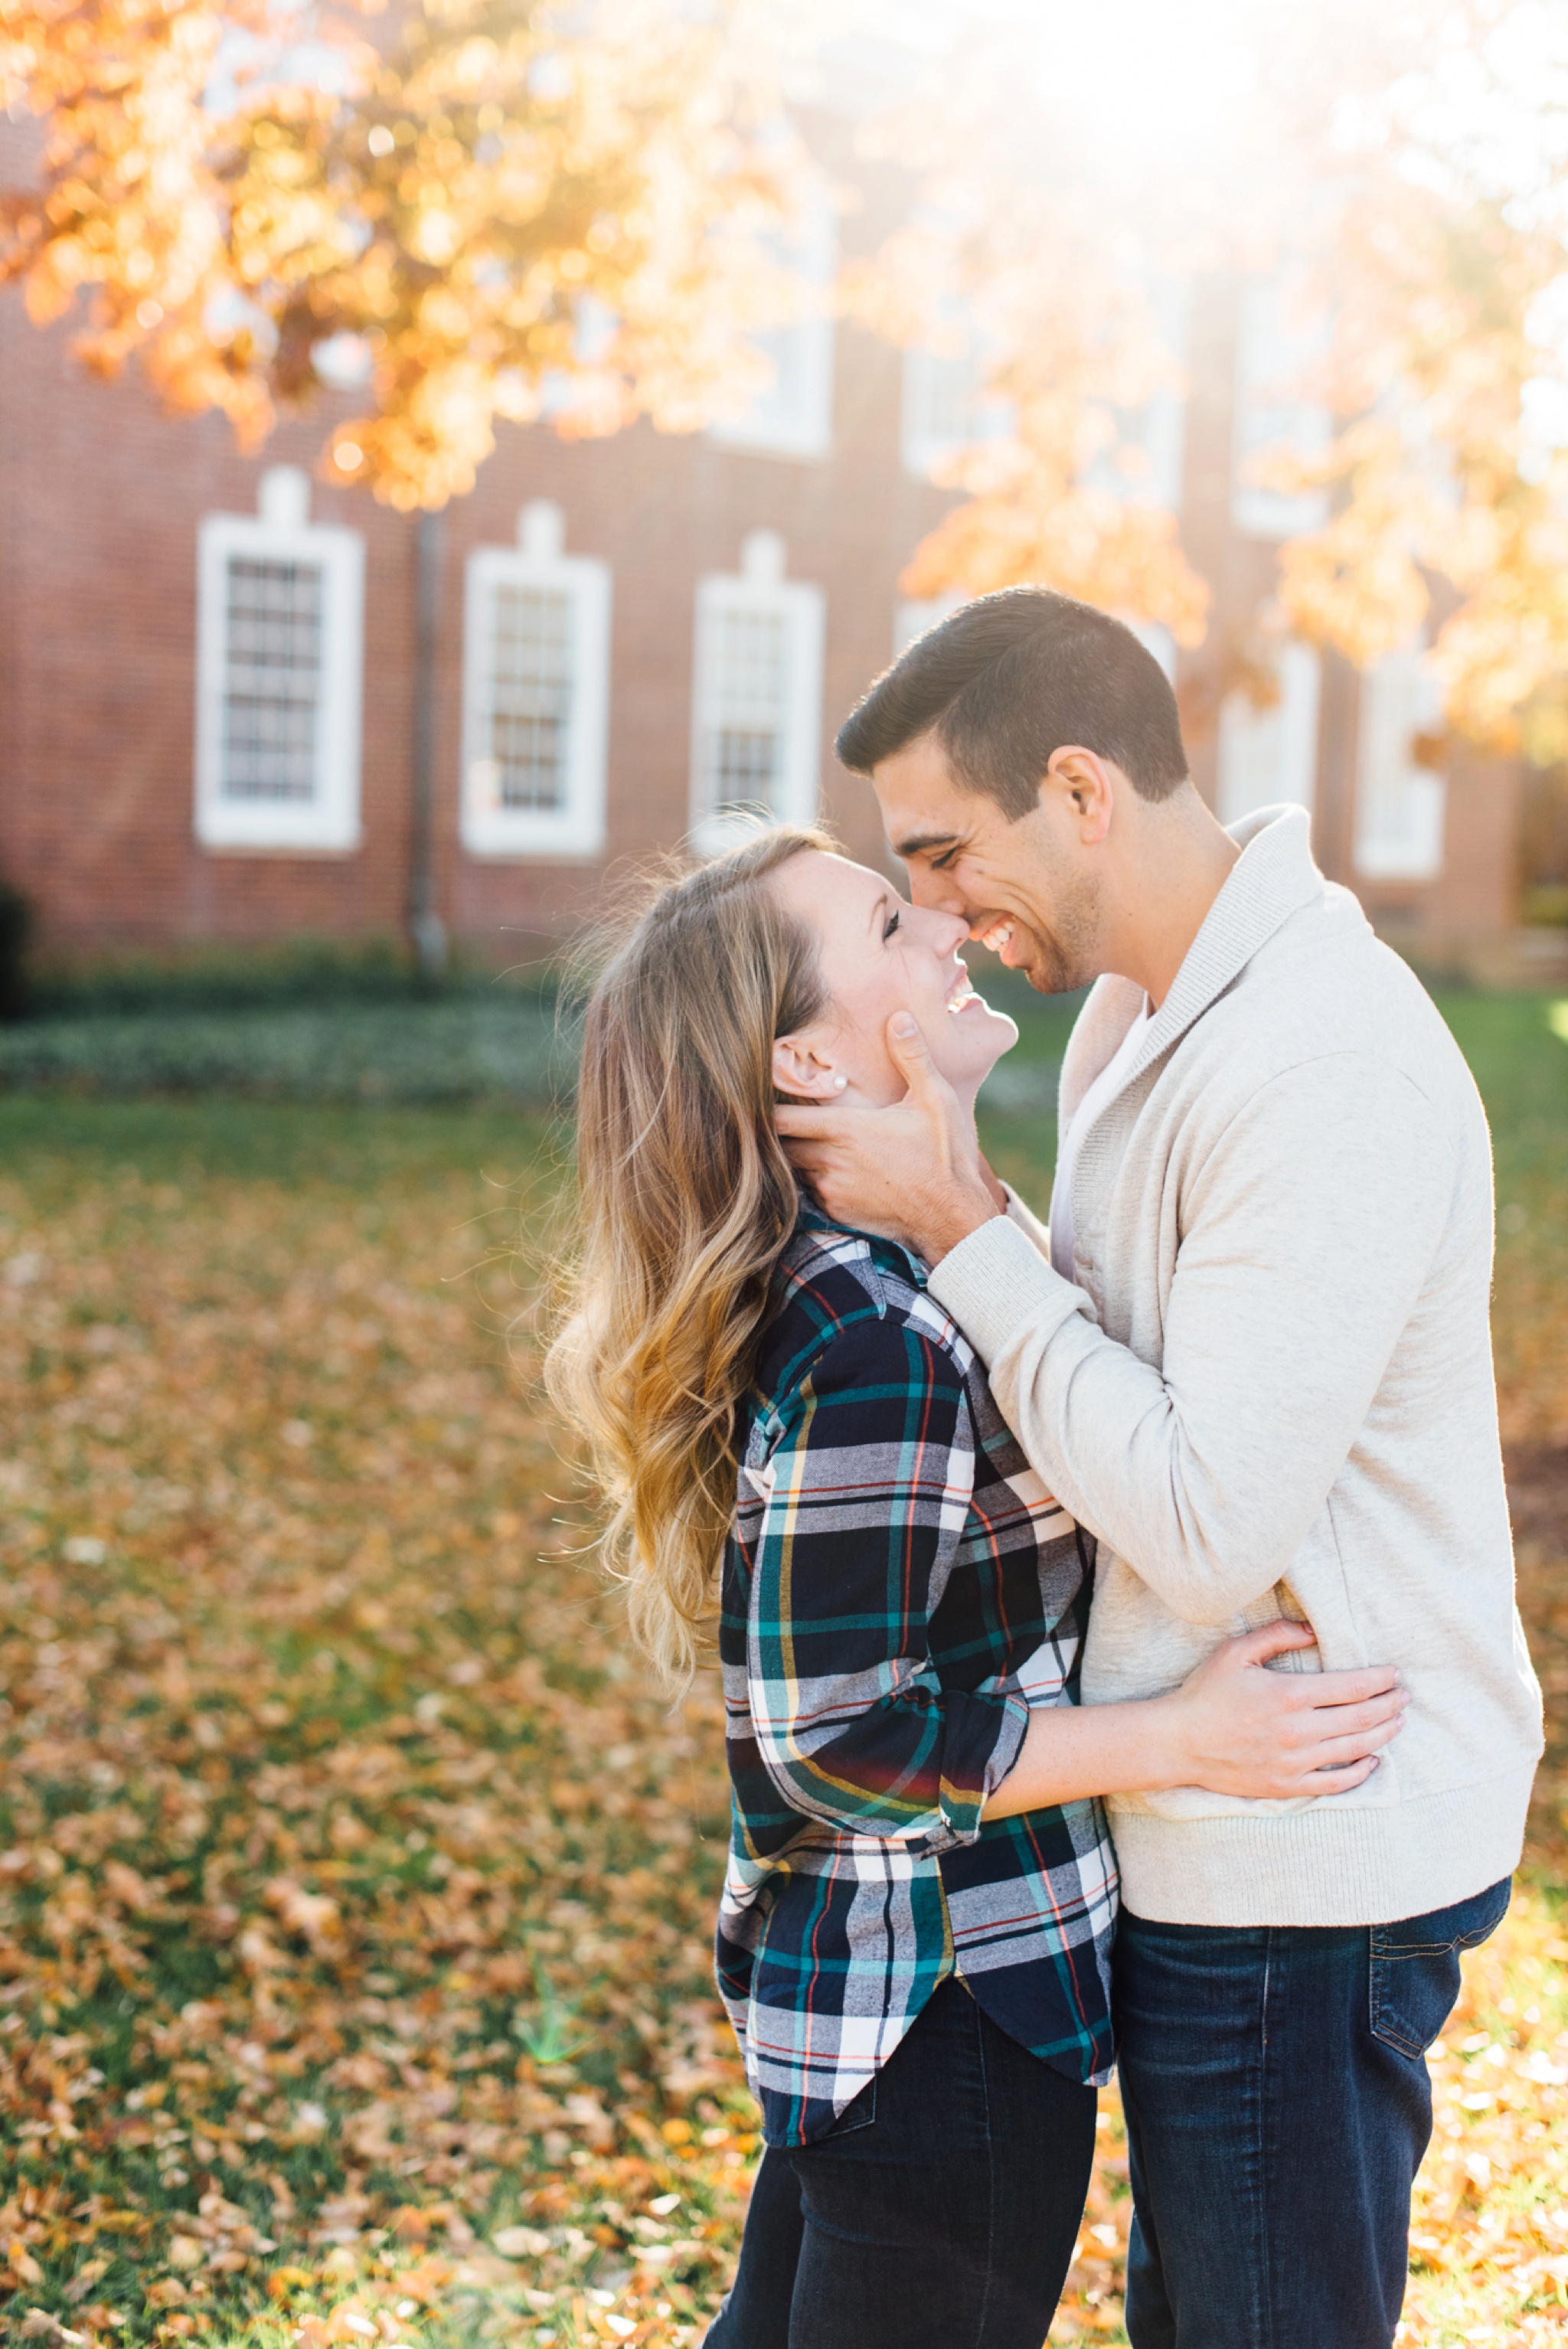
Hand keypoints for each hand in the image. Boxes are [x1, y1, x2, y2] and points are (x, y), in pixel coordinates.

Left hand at [774, 1012, 1004, 1260]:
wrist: (953, 1218)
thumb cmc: (946, 1156)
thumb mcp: (935, 1099)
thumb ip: (912, 1057)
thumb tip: (899, 1018)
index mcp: (845, 1129)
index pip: (780, 1118)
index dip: (765, 1107)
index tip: (760, 1096)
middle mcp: (829, 1161)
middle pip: (780, 1145)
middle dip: (778, 1132)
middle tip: (784, 1117)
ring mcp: (831, 1190)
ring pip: (794, 1169)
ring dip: (797, 1156)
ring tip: (808, 1140)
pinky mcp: (837, 1212)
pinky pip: (811, 1193)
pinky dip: (815, 1180)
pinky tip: (834, 1169)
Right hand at [1158, 1619, 1407, 1798]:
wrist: (1179, 1742)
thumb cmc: (1206, 1693)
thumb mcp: (1236, 1652)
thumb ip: (1277, 1636)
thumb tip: (1312, 1630)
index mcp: (1289, 1694)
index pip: (1352, 1686)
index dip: (1380, 1680)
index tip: (1394, 1674)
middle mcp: (1298, 1730)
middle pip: (1362, 1717)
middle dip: (1390, 1705)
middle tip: (1404, 1696)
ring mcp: (1295, 1761)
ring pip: (1356, 1748)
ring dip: (1384, 1734)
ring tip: (1398, 1722)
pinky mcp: (1288, 1785)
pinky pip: (1336, 1782)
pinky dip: (1361, 1772)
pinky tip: (1372, 1760)